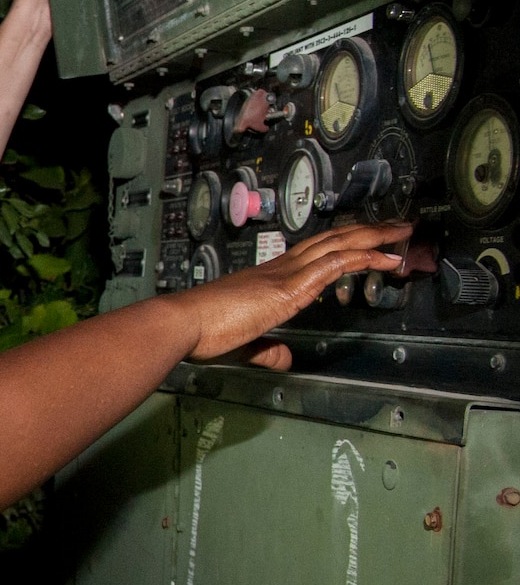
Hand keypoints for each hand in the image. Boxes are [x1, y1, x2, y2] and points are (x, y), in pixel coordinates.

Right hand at [167, 220, 412, 368]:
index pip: (312, 254)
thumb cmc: (201, 332)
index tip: (364, 244)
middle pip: (331, 240)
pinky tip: (385, 259)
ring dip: (374, 237)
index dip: (341, 245)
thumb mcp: (243, 345)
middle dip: (365, 231)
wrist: (183, 323)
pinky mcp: (290, 287)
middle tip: (395, 225)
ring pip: (338, 245)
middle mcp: (279, 269)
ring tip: (402, 232)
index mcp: (268, 280)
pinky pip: (335, 265)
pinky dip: (363, 259)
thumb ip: (267, 349)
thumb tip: (284, 359)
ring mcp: (285, 274)